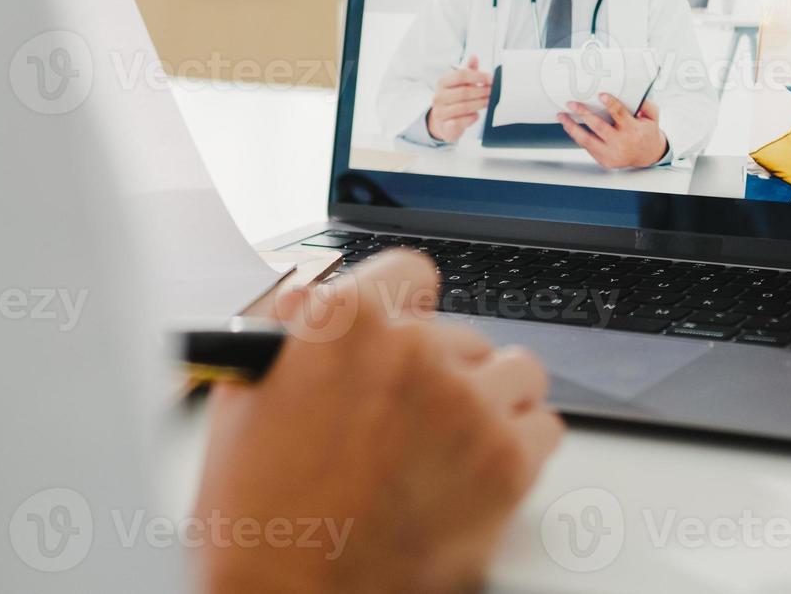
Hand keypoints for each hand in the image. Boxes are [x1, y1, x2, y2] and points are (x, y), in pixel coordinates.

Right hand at [194, 251, 563, 593]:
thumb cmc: (257, 516)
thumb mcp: (246, 397)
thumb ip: (293, 336)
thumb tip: (312, 303)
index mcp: (344, 323)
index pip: (412, 273)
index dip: (407, 308)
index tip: (409, 331)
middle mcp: (412, 352)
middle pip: (464, 335)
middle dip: (442, 373)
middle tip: (410, 421)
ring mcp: (466, 405)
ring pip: (515, 372)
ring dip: (490, 401)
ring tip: (453, 444)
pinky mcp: (505, 462)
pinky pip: (544, 428)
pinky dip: (520, 448)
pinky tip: (478, 470)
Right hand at [425, 55, 490, 142]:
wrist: (441, 122)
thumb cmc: (453, 100)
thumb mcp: (459, 84)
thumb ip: (468, 71)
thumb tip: (474, 56)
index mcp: (442, 82)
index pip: (461, 75)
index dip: (478, 76)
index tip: (491, 79)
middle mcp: (438, 97)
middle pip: (464, 92)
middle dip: (482, 91)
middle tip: (493, 92)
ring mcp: (440, 112)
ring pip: (464, 107)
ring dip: (480, 104)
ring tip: (489, 101)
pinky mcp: (445, 127)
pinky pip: (461, 121)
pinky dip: (471, 118)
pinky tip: (476, 115)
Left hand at [558, 95, 668, 168]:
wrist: (648, 155)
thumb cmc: (647, 133)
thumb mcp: (652, 117)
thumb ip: (646, 105)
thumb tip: (637, 96)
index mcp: (633, 130)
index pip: (619, 114)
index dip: (610, 103)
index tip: (601, 95)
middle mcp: (621, 143)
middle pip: (598, 127)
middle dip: (583, 114)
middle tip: (572, 104)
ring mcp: (611, 154)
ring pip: (587, 140)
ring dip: (572, 128)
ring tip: (563, 117)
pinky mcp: (604, 161)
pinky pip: (587, 148)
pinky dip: (577, 137)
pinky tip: (571, 127)